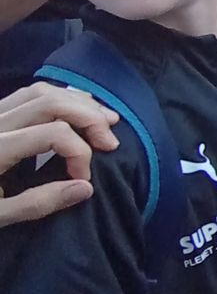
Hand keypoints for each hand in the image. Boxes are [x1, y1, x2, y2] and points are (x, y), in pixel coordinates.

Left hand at [0, 84, 119, 225]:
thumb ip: (38, 203)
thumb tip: (86, 187)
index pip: (53, 134)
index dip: (79, 153)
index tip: (84, 181)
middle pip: (50, 102)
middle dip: (88, 117)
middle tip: (111, 142)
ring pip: (40, 91)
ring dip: (77, 101)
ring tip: (106, 118)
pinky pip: (28, 93)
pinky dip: (58, 97)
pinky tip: (76, 107)